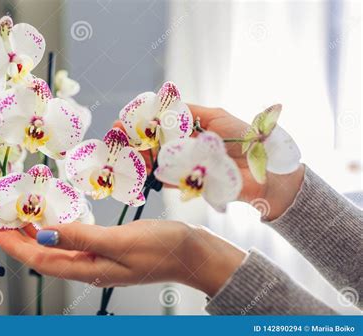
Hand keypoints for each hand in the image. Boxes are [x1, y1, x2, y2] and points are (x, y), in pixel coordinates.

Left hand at [0, 220, 245, 295]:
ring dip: (39, 237)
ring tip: (23, 221)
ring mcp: (100, 259)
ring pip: (60, 250)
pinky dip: (60, 232)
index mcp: (90, 268)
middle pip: (47, 257)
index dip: (18, 248)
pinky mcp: (109, 249)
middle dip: (22, 242)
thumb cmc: (161, 248)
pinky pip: (76, 242)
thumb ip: (82, 238)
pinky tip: (58, 223)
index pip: (43, 260)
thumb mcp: (119, 240)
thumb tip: (46, 235)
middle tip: (4, 222)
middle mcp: (91, 266)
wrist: (190, 253)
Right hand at [114, 106, 303, 219]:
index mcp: (191, 129)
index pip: (159, 124)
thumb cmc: (247, 138)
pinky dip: (153, 175)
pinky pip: (168, 179)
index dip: (141, 122)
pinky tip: (139, 170)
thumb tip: (163, 104)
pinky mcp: (190, 184)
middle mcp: (185, 147)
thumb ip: (191, 112)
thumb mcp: (217, 117)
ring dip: (138, 157)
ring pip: (156, 161)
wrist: (267, 173)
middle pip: (153, 143)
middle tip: (116, 137)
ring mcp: (186, 165)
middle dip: (133, 140)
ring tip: (124, 154)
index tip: (124, 121)